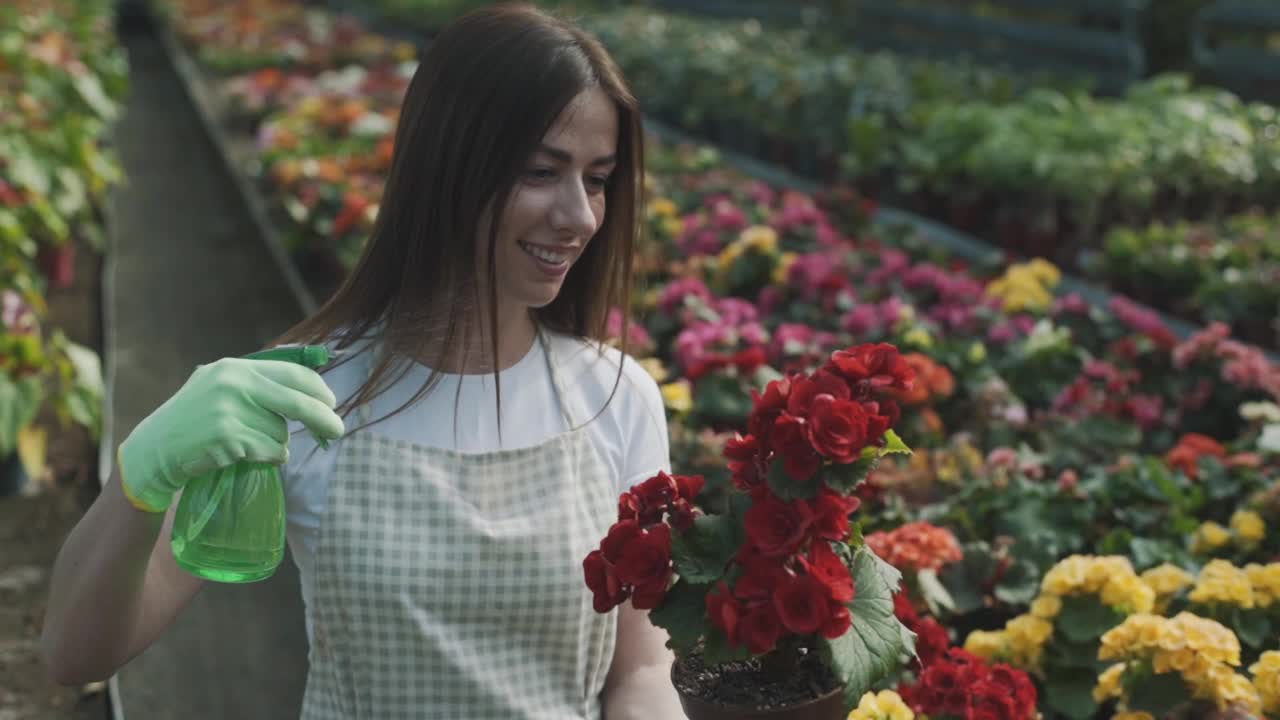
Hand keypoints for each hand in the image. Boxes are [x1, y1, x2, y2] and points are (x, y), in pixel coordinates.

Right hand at [117, 357, 345, 512]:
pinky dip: (269, 457)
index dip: (317, 389)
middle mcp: (234, 383)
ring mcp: (229, 410)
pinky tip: (246, 455)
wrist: (154, 450)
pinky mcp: (228, 437)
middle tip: (338, 431)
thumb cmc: (195, 421)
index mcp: (236, 367)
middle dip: (323, 418)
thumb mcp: (221, 388)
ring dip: (276, 444)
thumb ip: (259, 386)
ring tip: (247, 443)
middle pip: (297, 402)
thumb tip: (313, 393)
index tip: (332, 402)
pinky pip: (270, 451)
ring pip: (281, 433)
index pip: (292, 373)